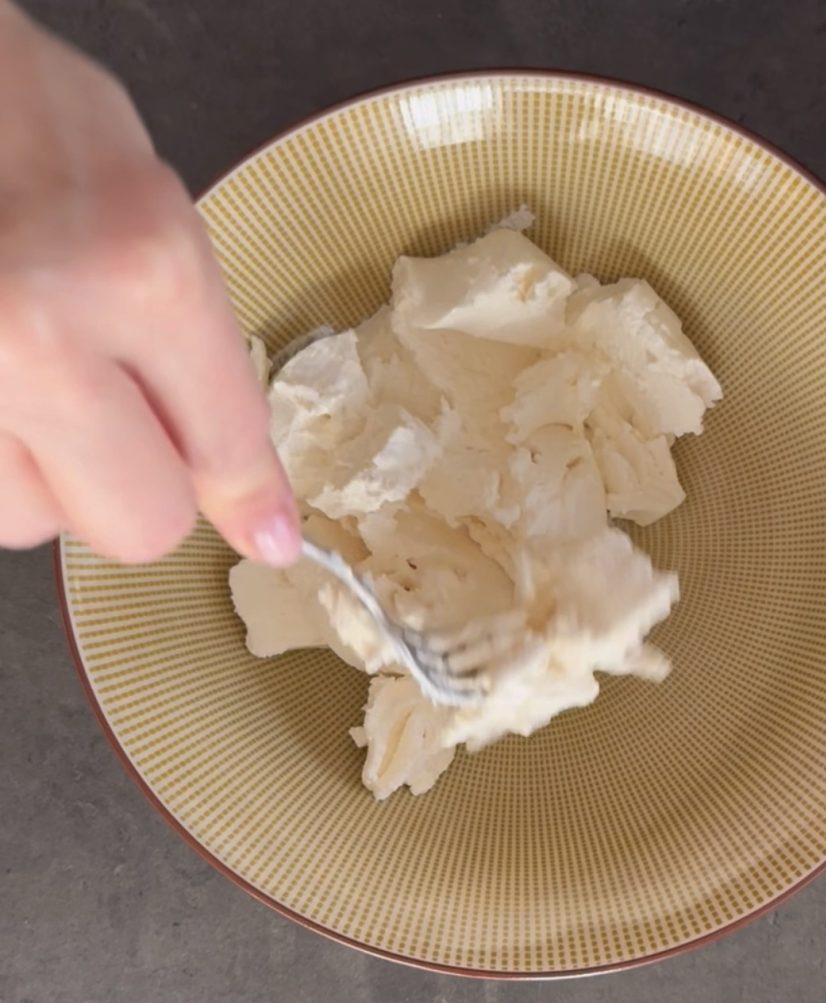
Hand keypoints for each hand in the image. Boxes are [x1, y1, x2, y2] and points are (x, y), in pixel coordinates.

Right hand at [0, 3, 298, 565]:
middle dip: (141, 488)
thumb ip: (212, 364)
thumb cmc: (27, 116)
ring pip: (33, 521)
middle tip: (120, 417)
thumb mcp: (154, 216)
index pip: (226, 449)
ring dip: (47, 468)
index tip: (266, 531)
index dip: (248, 498)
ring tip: (30, 372)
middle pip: (138, 526)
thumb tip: (258, 513)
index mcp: (143, 274)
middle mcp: (40, 335)